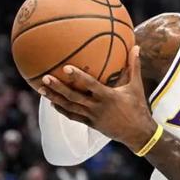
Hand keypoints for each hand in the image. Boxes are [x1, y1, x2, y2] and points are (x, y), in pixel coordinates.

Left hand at [39, 46, 155, 151]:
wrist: (138, 133)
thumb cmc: (138, 107)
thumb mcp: (136, 86)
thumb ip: (134, 66)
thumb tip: (136, 47)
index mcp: (108, 96)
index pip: (90, 85)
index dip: (77, 77)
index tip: (65, 68)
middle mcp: (97, 107)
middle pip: (73, 97)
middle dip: (58, 88)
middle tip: (45, 78)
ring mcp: (92, 117)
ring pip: (70, 107)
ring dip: (55, 98)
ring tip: (41, 89)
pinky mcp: (91, 124)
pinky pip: (73, 117)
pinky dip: (62, 110)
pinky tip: (52, 103)